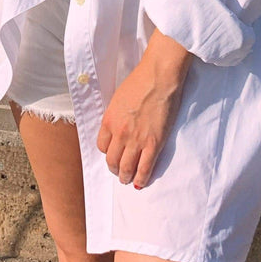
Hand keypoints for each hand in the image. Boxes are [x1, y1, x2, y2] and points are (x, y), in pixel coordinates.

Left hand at [96, 31, 190, 187]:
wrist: (158, 78)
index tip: (113, 154)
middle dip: (115, 169)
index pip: (102, 146)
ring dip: (126, 177)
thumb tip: (118, 125)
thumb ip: (116, 115)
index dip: (108, 152)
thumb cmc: (139, 82)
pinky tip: (140, 182)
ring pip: (126, 168)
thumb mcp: (118, 98)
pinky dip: (141, 178)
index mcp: (109, 120)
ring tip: (128, 180)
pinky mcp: (153, 144)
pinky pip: (145, 168)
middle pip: (112, 160)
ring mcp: (136, 140)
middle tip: (119, 172)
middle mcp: (120, 133)